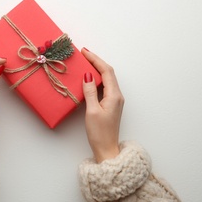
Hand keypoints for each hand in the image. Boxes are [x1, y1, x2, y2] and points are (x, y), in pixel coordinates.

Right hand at [81, 48, 123, 162]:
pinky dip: (97, 78)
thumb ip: (90, 92)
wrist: (106, 149)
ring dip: (96, 69)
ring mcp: (115, 100)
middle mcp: (117, 95)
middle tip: (84, 54)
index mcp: (114, 95)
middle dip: (96, 61)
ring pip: (107, 79)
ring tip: (85, 62)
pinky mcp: (111, 104)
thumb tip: (87, 76)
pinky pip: (105, 86)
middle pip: (108, 73)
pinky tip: (89, 78)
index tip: (85, 52)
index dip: (96, 59)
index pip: (106, 71)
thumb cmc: (99, 133)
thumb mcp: (92, 111)